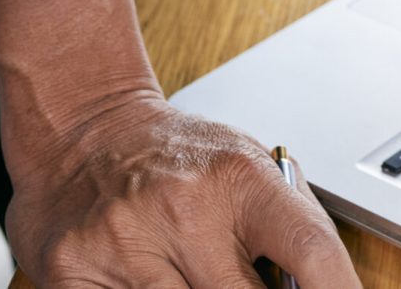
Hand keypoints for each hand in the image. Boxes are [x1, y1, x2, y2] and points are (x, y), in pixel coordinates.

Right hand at [7, 93, 360, 288]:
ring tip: (195, 271)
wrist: (83, 128)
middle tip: (245, 280)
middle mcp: (182, 207)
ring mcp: (125, 241)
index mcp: (239, 178)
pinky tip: (150, 279)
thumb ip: (286, 224)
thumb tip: (327, 285)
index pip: (310, 248)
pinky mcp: (73, 271)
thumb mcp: (245, 164)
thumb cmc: (176, 154)